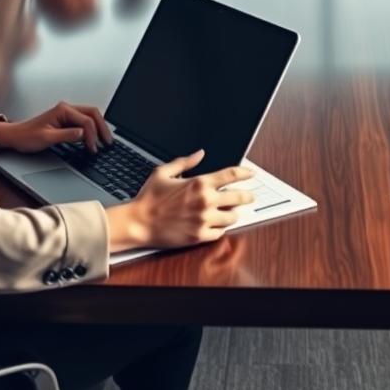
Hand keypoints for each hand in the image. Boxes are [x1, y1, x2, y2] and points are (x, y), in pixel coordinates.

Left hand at [0, 102, 112, 153]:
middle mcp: (67, 108)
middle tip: (108, 142)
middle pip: (93, 114)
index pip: (86, 121)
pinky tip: (94, 138)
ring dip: (99, 128)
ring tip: (104, 140)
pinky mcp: (66, 120)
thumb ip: (66, 135)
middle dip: (102, 128)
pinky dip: (92, 129)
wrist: (15, 136)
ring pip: (90, 116)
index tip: (93, 148)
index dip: (92, 135)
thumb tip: (83, 134)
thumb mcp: (46, 138)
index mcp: (62, 110)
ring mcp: (67, 113)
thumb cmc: (27, 136)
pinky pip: (84, 121)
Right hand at [105, 150, 254, 251]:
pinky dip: (221, 228)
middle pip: (238, 197)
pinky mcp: (199, 236)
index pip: (230, 175)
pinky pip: (220, 233)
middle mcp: (205, 201)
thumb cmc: (149, 198)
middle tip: (250, 196)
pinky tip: (218, 225)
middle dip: (247, 196)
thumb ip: (185, 162)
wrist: (138, 222)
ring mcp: (203, 220)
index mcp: (198, 183)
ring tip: (233, 212)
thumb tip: (200, 153)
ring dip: (234, 214)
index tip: (252, 174)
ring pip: (232, 217)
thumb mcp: (164, 172)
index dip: (245, 173)